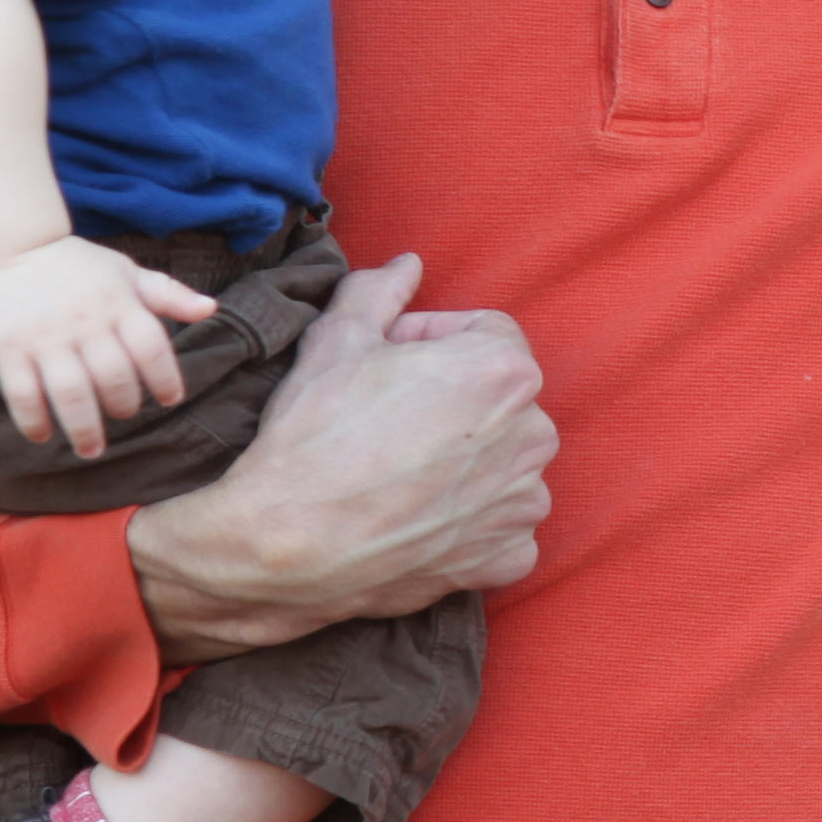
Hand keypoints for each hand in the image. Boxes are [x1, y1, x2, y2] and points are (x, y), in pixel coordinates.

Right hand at [0, 235, 219, 457]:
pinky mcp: (7, 348)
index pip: (152, 348)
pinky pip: (22, 392)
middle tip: (124, 415)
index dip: (165, 379)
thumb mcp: (127, 271)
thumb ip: (168, 294)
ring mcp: (44, 338)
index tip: (169, 400)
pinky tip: (43, 436)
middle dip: (124, 405)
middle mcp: (85, 323)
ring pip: (70, 392)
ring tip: (91, 449)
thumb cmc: (78, 265)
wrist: (12, 245)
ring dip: (83, 428)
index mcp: (119, 304)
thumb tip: (211, 308)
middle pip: (113, 377)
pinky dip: (33, 420)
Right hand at [129, 254, 551, 657]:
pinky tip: (418, 520)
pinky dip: (470, 524)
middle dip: (453, 400)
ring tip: (399, 473)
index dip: (431, 341)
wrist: (288, 542)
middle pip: (500, 399)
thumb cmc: (314, 434)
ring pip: (504, 463)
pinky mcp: (508, 556)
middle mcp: (533, 434)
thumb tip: (409, 265)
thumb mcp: (336, 341)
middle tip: (387, 420)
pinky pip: (502, 528)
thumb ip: (380, 291)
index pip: (486, 332)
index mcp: (504, 370)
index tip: (387, 363)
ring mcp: (525, 501)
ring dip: (466, 462)